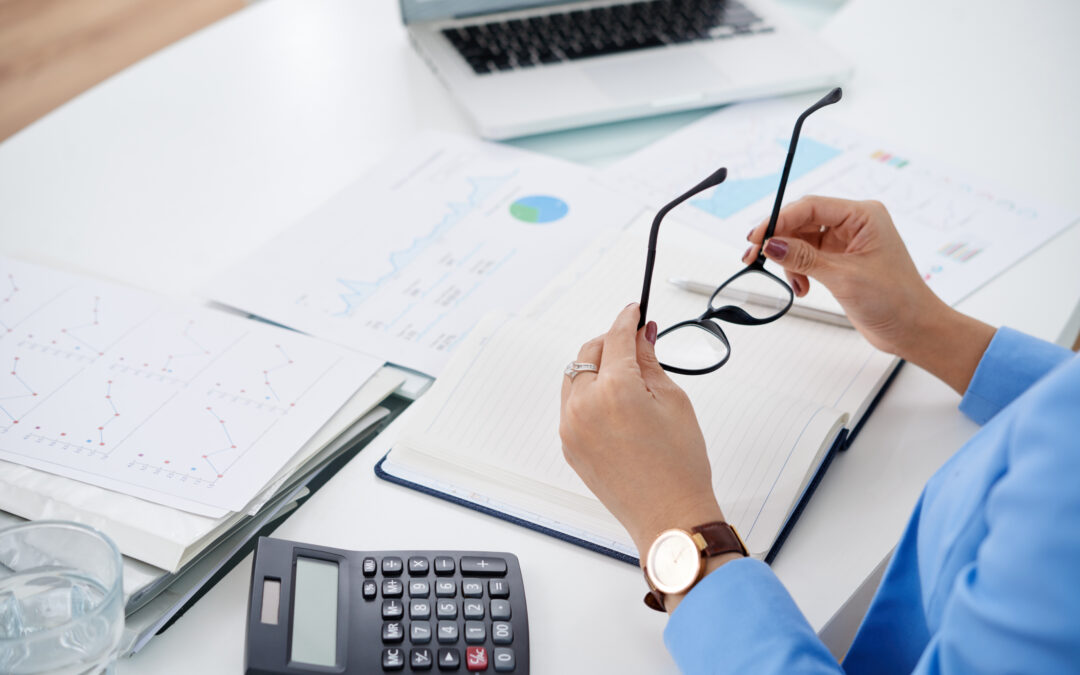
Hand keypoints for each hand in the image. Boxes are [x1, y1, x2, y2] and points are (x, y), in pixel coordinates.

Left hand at [558, 303, 723, 557]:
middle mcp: (584, 406)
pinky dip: (588, 395)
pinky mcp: (569, 446)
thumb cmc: (680, 467)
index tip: (635, 312)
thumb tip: (642, 336)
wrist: (668, 517)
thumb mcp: (674, 401)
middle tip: (635, 344)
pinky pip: (572, 406)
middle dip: (610, 343)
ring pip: (575, 378)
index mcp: (614, 390)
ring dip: (595, 368)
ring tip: (626, 377)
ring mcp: (571, 428)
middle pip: (588, 353)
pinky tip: (614, 404)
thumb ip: (651, 362)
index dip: (627, 320)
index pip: (615, 338)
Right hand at [746, 196, 993, 393]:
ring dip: (790, 262)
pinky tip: (803, 288)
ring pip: (801, 240)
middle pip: (802, 221)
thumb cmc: (896, 300)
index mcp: (863, 215)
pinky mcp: (841, 260)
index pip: (810, 206)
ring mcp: (847, 242)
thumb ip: (804, 258)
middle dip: (779, 241)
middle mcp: (855, 224)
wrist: (914, 329)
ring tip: (795, 284)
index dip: (779, 220)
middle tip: (755, 258)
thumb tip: (771, 245)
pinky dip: (799, 271)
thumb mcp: (844, 277)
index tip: (757, 238)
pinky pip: (808, 257)